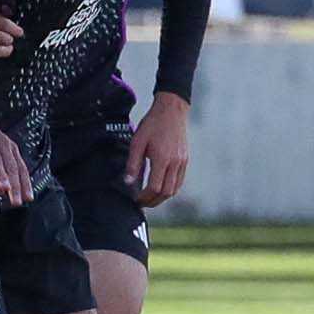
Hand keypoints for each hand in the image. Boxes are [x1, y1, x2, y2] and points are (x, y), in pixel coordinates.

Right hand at [0, 113, 31, 203]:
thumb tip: (2, 191)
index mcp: (10, 149)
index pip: (20, 169)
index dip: (25, 184)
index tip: (28, 198)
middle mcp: (3, 145)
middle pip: (11, 167)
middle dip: (15, 186)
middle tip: (17, 201)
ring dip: (2, 176)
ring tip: (6, 189)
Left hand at [127, 93, 191, 207]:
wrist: (171, 110)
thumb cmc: (153, 124)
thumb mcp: (137, 142)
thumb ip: (133, 164)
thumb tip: (128, 182)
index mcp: (162, 158)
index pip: (154, 187)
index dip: (144, 197)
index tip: (136, 199)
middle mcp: (175, 163)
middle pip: (166, 192)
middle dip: (153, 201)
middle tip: (142, 203)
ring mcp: (182, 162)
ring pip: (174, 189)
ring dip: (162, 197)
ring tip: (150, 198)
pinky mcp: (185, 160)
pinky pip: (180, 181)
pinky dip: (171, 189)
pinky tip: (162, 188)